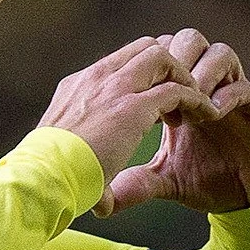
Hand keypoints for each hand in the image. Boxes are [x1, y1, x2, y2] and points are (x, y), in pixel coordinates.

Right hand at [39, 38, 219, 213]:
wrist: (41, 180)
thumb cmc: (49, 179)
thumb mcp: (66, 159)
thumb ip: (88, 167)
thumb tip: (102, 202)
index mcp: (78, 86)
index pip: (120, 61)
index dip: (147, 75)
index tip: (160, 104)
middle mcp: (95, 78)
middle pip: (145, 48)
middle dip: (171, 68)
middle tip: (183, 101)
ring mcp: (113, 88)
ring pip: (162, 57)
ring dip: (185, 78)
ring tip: (197, 107)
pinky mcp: (132, 107)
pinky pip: (176, 89)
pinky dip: (197, 100)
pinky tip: (207, 117)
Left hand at [98, 29, 249, 215]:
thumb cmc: (210, 183)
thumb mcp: (165, 182)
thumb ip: (135, 183)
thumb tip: (99, 203)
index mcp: (182, 94)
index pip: (162, 56)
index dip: (148, 68)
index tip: (136, 97)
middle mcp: (209, 86)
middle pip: (187, 40)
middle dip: (173, 59)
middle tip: (161, 91)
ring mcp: (235, 93)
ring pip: (218, 52)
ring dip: (200, 72)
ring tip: (188, 104)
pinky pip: (244, 87)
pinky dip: (226, 96)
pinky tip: (210, 115)